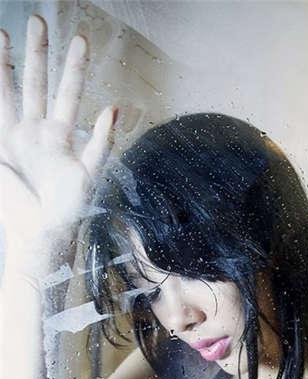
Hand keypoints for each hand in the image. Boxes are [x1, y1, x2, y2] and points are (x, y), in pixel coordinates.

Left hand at [0, 15, 116, 261]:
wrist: (37, 243)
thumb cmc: (12, 211)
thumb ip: (0, 139)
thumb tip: (3, 102)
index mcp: (11, 136)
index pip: (5, 91)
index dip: (3, 63)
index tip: (1, 32)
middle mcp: (37, 137)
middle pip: (37, 87)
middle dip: (38, 54)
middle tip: (38, 21)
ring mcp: (62, 151)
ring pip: (69, 103)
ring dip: (74, 75)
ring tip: (80, 43)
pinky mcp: (84, 172)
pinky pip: (98, 148)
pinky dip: (106, 131)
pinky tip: (112, 110)